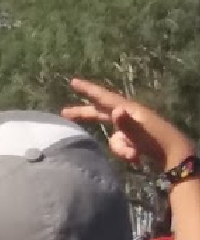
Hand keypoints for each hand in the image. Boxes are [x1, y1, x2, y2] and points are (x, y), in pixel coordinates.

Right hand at [61, 78, 194, 169]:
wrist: (175, 156)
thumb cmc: (158, 142)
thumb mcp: (141, 134)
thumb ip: (126, 124)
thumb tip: (115, 110)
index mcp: (129, 110)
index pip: (104, 97)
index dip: (88, 90)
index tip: (73, 82)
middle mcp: (127, 116)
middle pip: (100, 113)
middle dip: (84, 114)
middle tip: (64, 113)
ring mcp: (129, 128)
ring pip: (111, 137)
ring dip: (119, 148)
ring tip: (133, 156)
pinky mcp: (132, 139)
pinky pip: (119, 145)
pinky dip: (124, 152)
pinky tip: (136, 158)